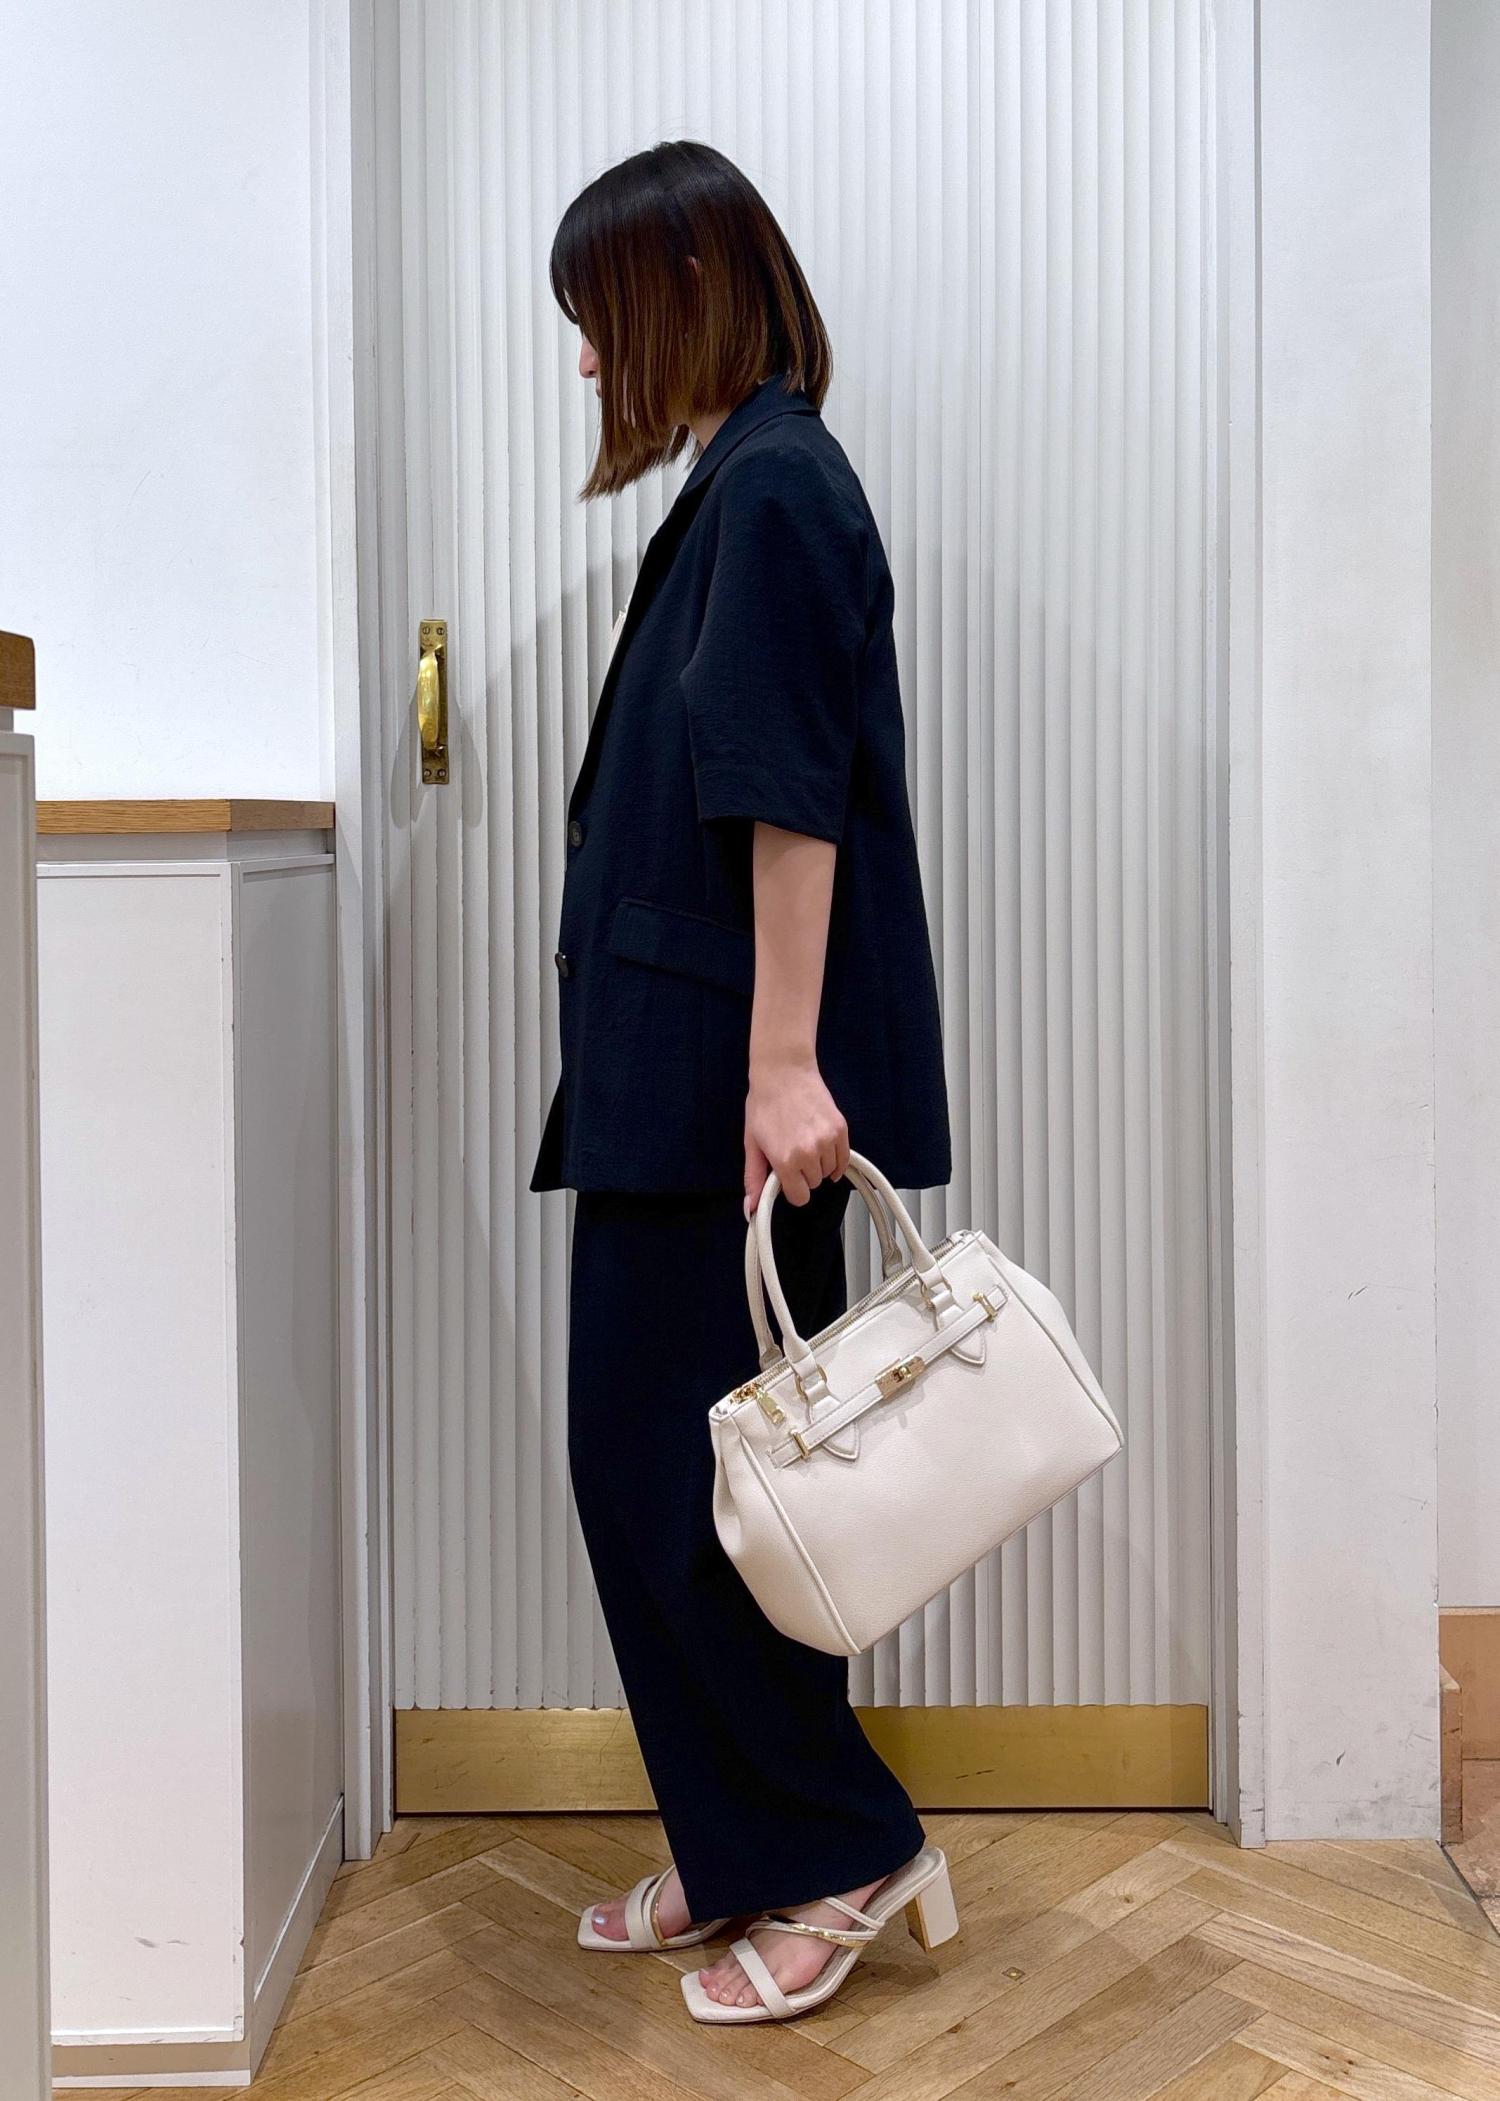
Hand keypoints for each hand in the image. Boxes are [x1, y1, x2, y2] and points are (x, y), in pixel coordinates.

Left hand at [743, 1051, 849, 1216]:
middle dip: (804, 1174)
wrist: (784, 1072)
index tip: (787, 1177)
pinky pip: (844, 1159)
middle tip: (792, 1152)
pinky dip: (836, 1159)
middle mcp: (809, 1153)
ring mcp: (827, 1140)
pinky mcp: (840, 1129)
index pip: (799, 1197)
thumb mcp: (752, 1144)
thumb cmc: (764, 1104)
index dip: (792, 1189)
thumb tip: (751, 1209)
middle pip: (814, 1184)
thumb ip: (754, 1179)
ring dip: (819, 1165)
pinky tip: (823, 1149)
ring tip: (805, 1143)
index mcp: (785, 1160)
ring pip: (829, 1172)